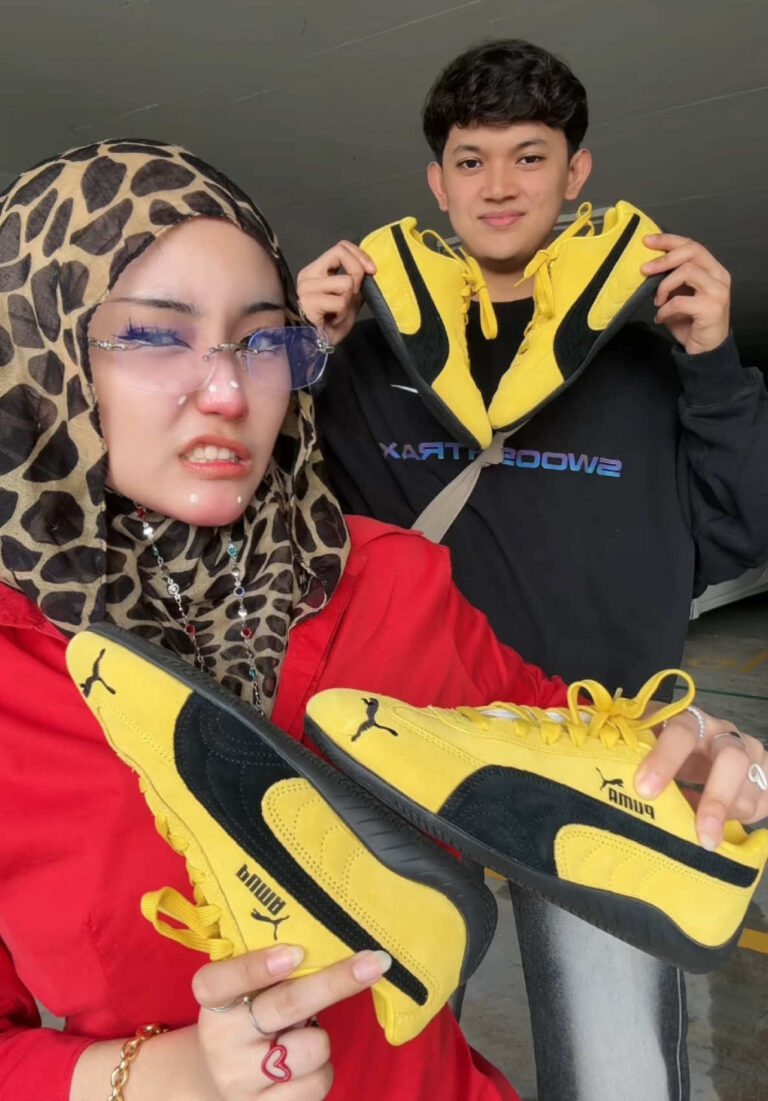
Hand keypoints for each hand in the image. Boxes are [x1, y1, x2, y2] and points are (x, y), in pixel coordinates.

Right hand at [193, 944, 390, 1098]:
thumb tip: (334, 948)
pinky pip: (318, 1082)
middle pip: (286, 1006)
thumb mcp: (246, 993)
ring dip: (321, 1036)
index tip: (296, 952)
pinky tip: (302, 1066)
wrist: (218, 1079)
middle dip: (336, 982)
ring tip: (300, 1036)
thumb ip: (273, 973)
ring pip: (312, 1047)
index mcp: (213, 1002)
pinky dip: (321, 1068)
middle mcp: (221, 1041)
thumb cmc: (247, 1019)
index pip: (221, 982)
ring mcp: (240, 1081)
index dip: (256, 967)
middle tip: (375, 961)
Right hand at [297, 241, 374, 345]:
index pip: (340, 247)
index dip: (360, 255)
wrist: (314, 349)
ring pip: (345, 281)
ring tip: (338, 313)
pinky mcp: (309, 302)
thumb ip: (356, 285)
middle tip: (354, 293)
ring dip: (348, 301)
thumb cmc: (329, 328)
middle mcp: (308, 275)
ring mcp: (306, 288)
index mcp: (316, 272)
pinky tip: (332, 321)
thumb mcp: (349, 302)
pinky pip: (340, 301)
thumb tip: (369, 272)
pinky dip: (342, 314)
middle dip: (357, 272)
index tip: (372, 271)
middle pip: (340, 253)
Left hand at [635, 707, 767, 850]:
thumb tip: (601, 769)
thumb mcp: (648, 743)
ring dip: (727, 816)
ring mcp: (750, 752)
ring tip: (704, 832)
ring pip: (749, 790)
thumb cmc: (666, 748)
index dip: (664, 760)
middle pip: (731, 760)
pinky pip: (764, 802)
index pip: (680, 733)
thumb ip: (630, 751)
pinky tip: (726, 825)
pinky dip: (746, 818)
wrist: (702, 746)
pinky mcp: (766, 773)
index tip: (645, 791)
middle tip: (702, 835)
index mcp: (690, 720)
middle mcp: (724, 732)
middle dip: (716, 800)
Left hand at [641, 234, 730, 354]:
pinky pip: (680, 301)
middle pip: (692, 252)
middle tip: (644, 269)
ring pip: (687, 272)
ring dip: (664, 286)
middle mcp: (719, 276)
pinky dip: (665, 309)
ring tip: (658, 301)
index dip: (669, 241)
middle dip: (664, 258)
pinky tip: (661, 317)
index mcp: (712, 269)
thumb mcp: (679, 295)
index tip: (647, 241)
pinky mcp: (711, 308)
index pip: (692, 245)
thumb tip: (649, 265)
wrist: (705, 350)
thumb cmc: (691, 322)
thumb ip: (671, 279)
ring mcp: (718, 291)